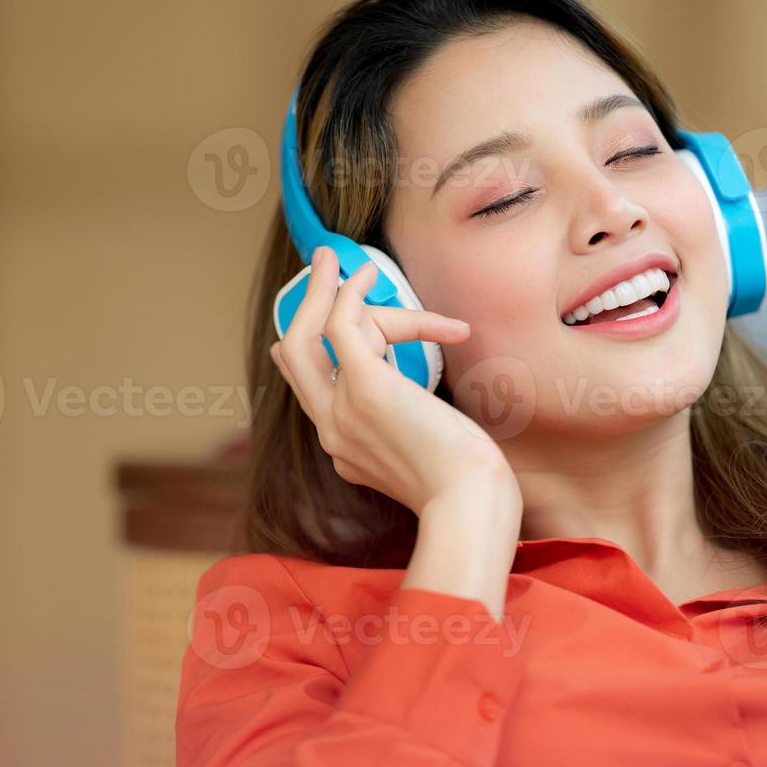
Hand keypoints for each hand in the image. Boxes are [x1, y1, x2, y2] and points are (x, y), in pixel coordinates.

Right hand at [269, 246, 517, 516]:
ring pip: (313, 336)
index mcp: (345, 450)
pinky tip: (369, 274)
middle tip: (322, 268)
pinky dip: (351, 293)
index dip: (306, 350)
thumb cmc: (468, 484)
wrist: (471, 504)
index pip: (310, 391)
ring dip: (328, 290)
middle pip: (295, 357)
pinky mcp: (365, 387)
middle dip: (305, 306)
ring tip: (357, 262)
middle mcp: (332, 432)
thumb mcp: (428, 454)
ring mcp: (341, 411)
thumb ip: (411, 426)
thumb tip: (421, 397)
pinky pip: (343, 325)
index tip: (325, 316)